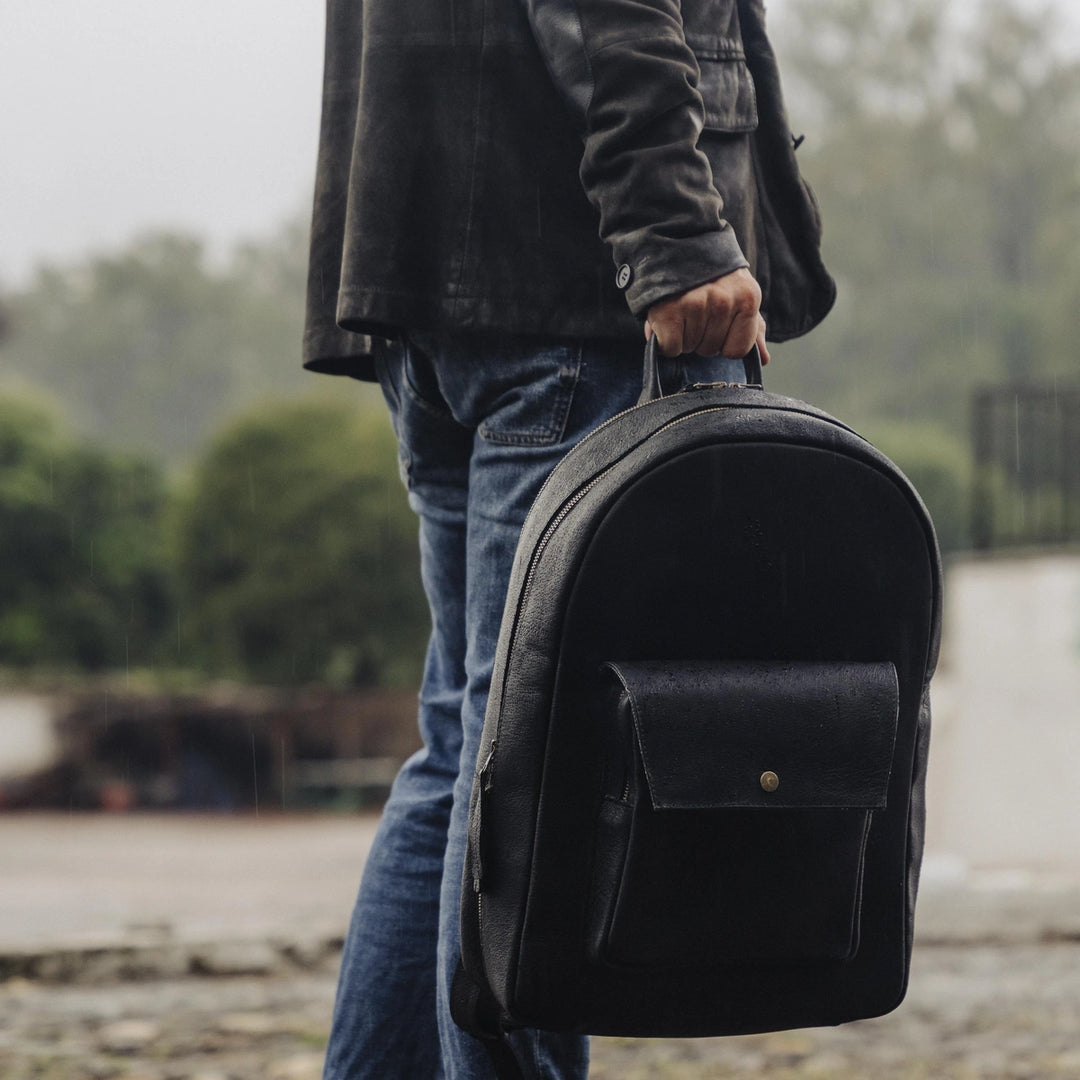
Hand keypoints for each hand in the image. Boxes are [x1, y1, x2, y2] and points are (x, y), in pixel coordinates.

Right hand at [645, 268, 769, 364]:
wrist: (676, 244)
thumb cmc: (711, 276)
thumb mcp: (739, 294)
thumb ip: (752, 328)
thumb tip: (764, 359)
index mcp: (748, 298)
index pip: (737, 350)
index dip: (723, 342)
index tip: (715, 323)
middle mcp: (724, 301)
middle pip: (710, 350)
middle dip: (700, 337)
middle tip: (694, 312)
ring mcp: (696, 305)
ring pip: (689, 348)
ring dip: (682, 336)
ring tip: (680, 309)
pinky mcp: (669, 312)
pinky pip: (670, 348)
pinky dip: (665, 340)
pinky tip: (667, 318)